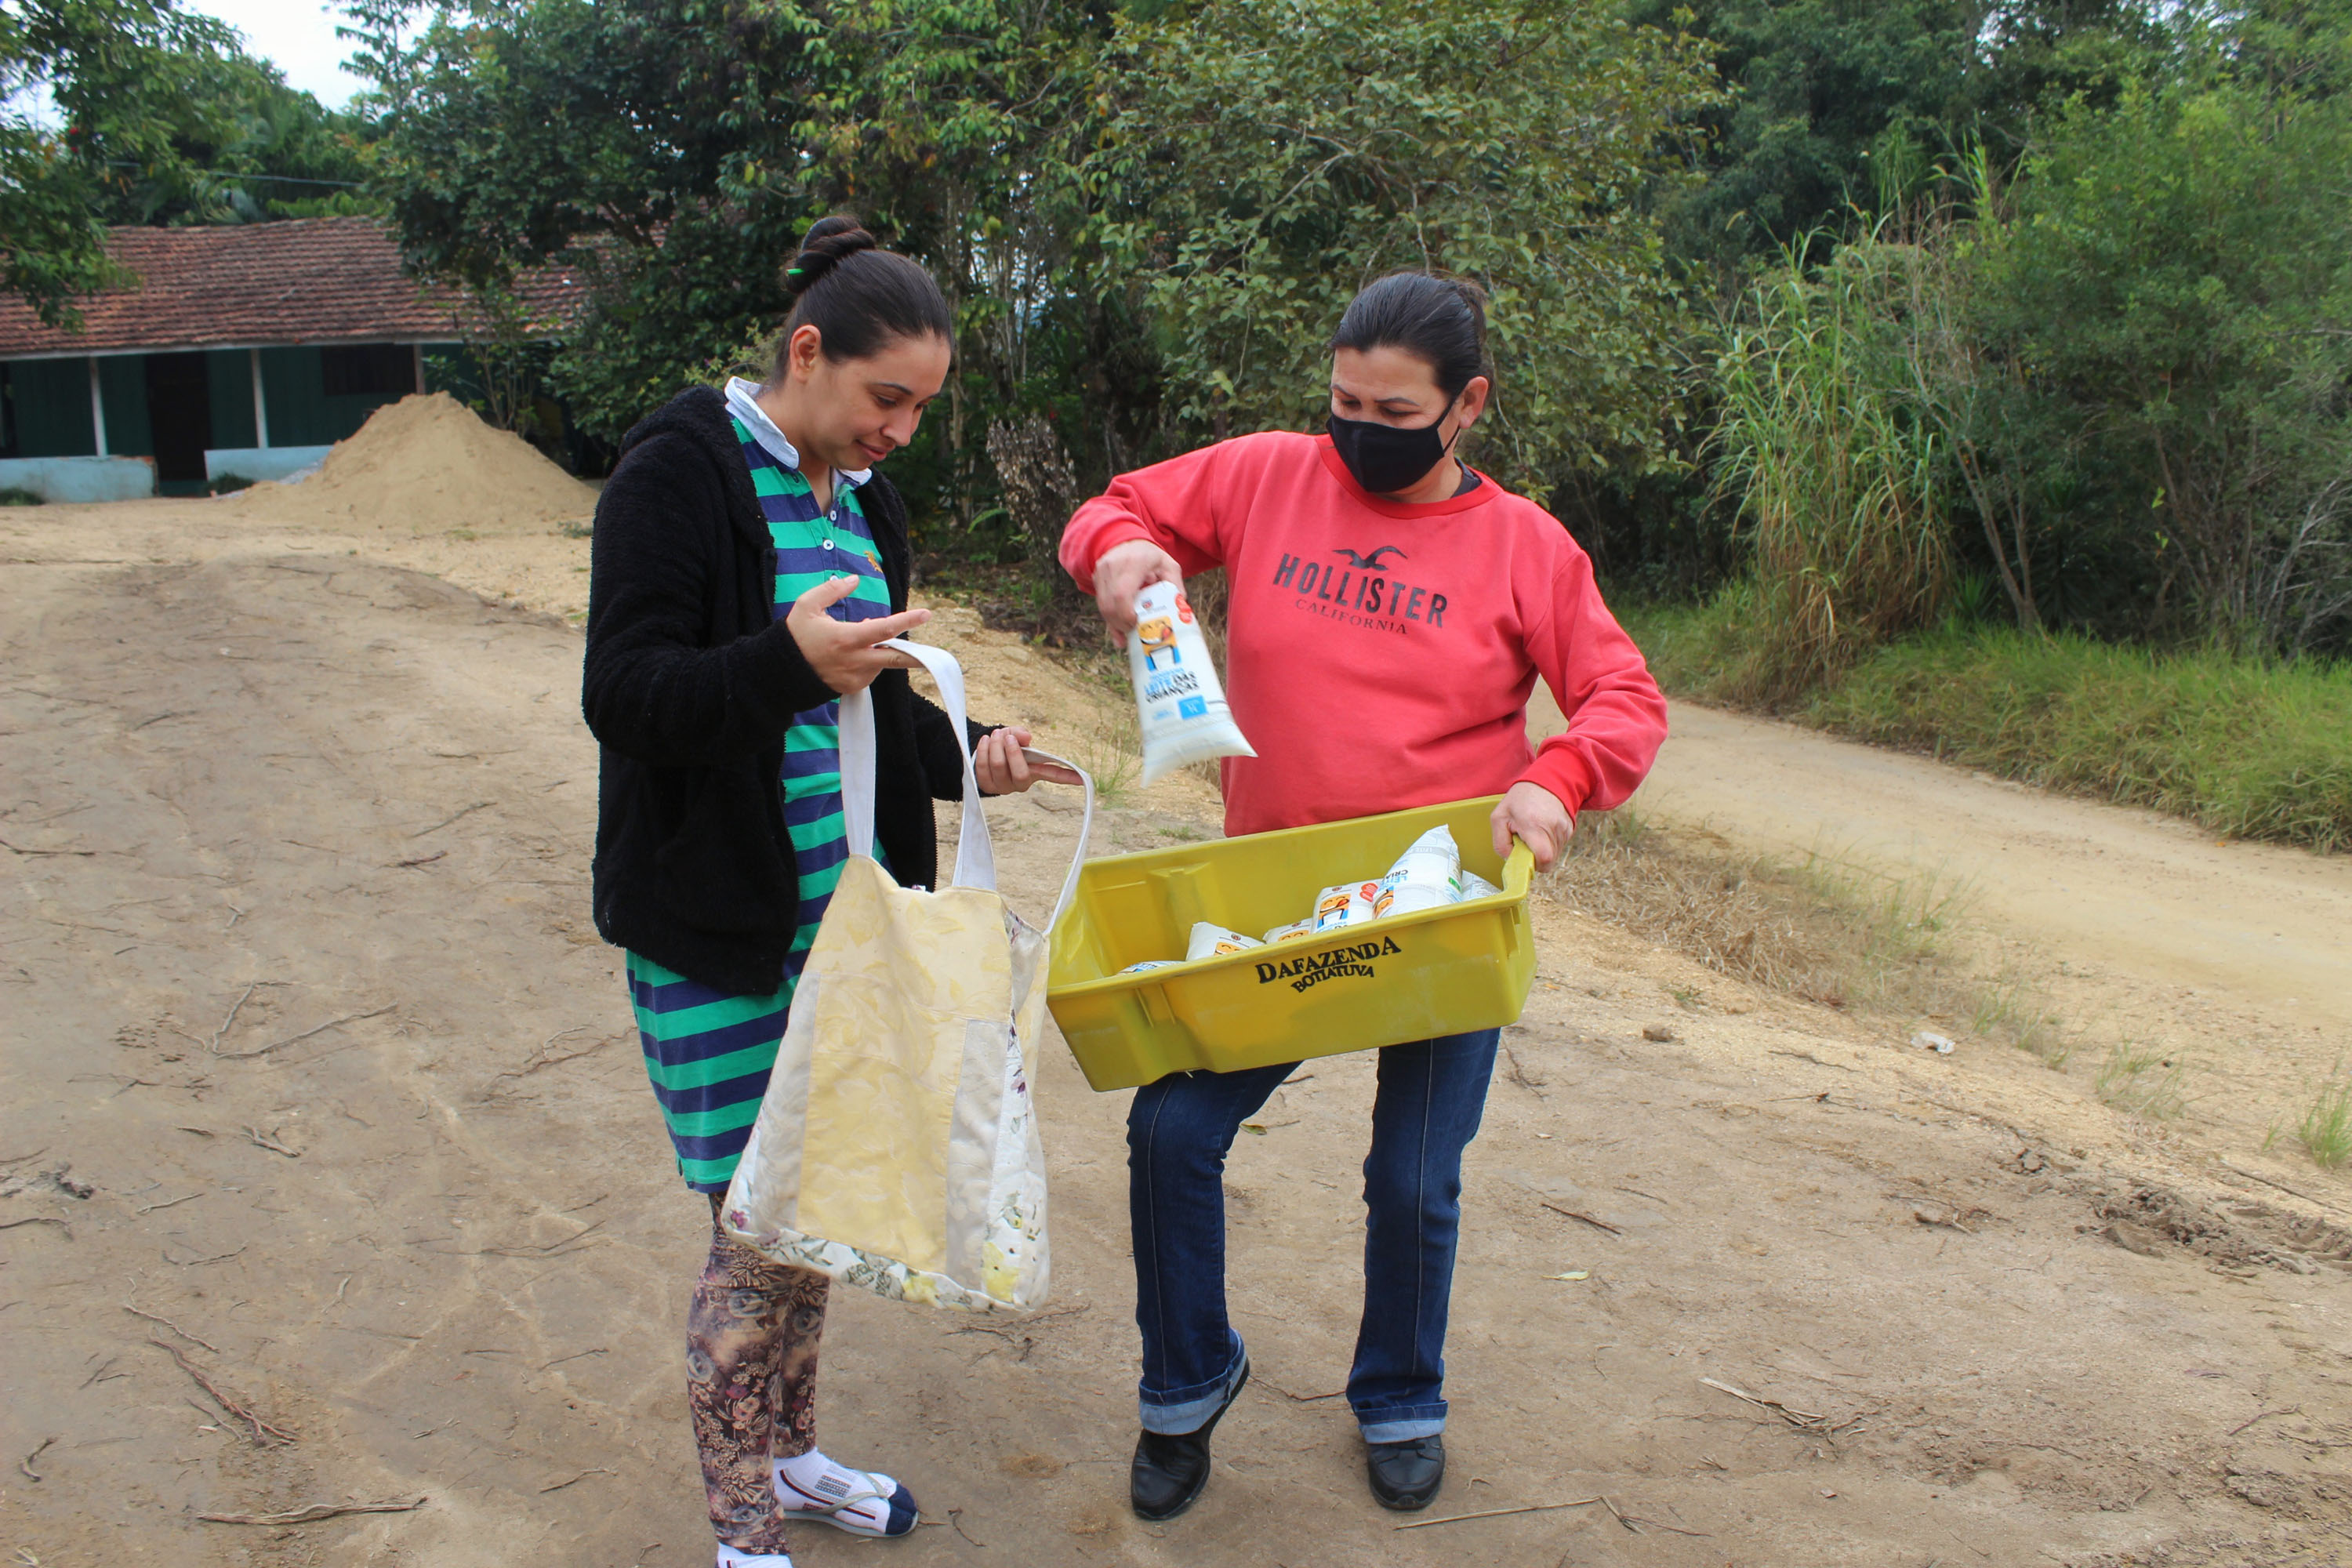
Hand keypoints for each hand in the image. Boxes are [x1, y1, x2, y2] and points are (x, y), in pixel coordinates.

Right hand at [788, 575, 928, 694]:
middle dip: (917, 655)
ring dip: (879, 648)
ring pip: (880, 661)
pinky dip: (868, 660)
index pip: (884, 629)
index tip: (926, 613)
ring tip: (858, 636)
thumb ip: (832, 589)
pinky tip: (851, 653)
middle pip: (895, 658)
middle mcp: (854, 660)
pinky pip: (870, 671)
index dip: (907, 620)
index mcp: (845, 638)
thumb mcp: (807, 605)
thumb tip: (855, 580)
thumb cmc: (794, 635)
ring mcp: (855, 677)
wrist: (781, 672)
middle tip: (934, 652)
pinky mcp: (852, 687)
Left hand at [972, 727, 1084, 793]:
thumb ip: (1020, 733)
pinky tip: (986, 741)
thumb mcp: (1015, 735)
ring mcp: (1003, 787)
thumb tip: (1026, 739)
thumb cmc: (1005, 744)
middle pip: (1020, 774)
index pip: (1053, 775)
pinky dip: (983, 751)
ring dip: (995, 746)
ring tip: (995, 735)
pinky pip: (983, 767)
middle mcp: (1021, 783)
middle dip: (1012, 752)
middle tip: (1007, 736)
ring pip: (999, 767)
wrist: (984, 750)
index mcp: (1034, 771)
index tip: (1082, 779)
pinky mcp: (987, 786)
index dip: (1067, 777)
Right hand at [1091, 540, 1183, 637]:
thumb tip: (1179, 607)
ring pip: (1103, 605)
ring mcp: (1101, 572)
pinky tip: (1118, 631)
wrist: (1125, 539)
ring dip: (1114, 623)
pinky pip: (1100, 602)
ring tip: (1127, 632)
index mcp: (1133, 562)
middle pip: (1110, 604)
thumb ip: (1175, 584)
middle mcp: (1113, 567)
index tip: (1136, 623)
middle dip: (1120, 623)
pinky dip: (1109, 618)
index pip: (1122, 594)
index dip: (1126, 614)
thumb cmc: (1149, 555)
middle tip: (1133, 631)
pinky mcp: (1096, 578)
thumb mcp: (1167, 564)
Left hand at [1491, 781, 1572, 870]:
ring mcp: (1564, 829)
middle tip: (1525, 844)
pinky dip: (1549, 844)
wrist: (1545, 781)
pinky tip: (1542, 829)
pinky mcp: (1570, 829)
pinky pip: (1559, 846)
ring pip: (1554, 855)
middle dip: (1535, 859)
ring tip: (1534, 833)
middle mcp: (1553, 828)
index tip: (1524, 857)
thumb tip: (1510, 860)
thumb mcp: (1499, 817)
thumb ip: (1500, 843)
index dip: (1534, 865)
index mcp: (1534, 825)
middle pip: (1549, 861)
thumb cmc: (1519, 800)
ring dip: (1542, 851)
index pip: (1544, 858)